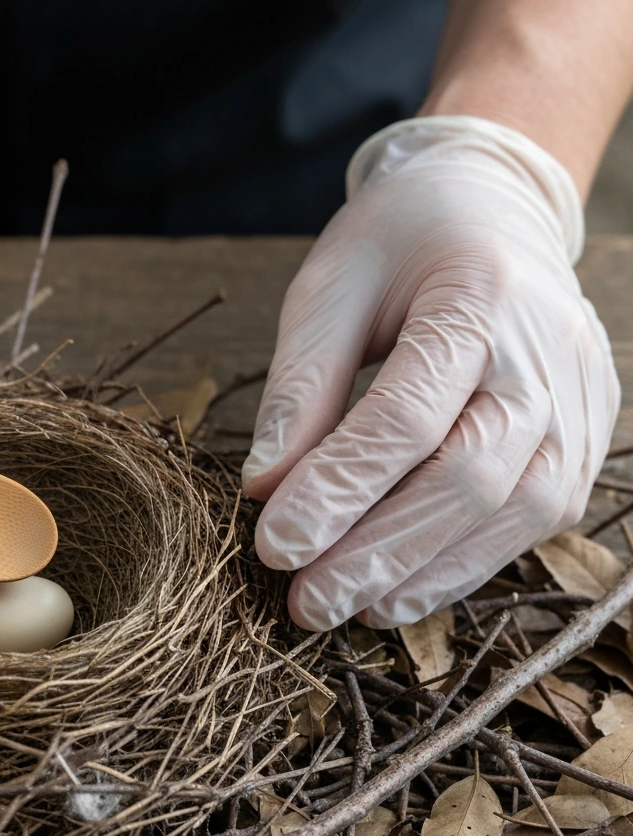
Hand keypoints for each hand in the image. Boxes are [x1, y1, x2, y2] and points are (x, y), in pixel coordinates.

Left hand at [242, 116, 619, 629]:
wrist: (493, 210)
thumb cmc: (396, 245)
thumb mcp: (328, 287)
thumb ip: (301, 384)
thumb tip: (264, 488)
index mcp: (480, 295)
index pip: (408, 417)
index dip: (339, 490)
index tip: (274, 546)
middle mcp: (548, 355)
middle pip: (471, 477)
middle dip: (379, 553)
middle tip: (303, 604)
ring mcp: (582, 400)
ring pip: (516, 512)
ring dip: (425, 575)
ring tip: (346, 610)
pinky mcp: (587, 437)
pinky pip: (536, 518)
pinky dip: (465, 564)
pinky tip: (400, 591)